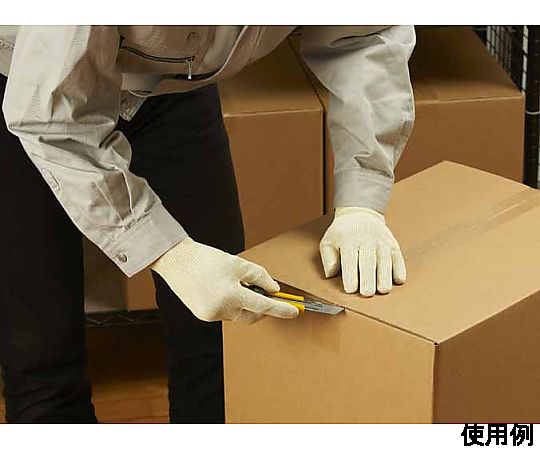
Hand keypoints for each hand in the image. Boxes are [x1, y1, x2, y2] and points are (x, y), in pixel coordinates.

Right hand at [151, 237, 298, 323]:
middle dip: (262, 307)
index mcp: (230, 296)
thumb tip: (273, 290)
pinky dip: (232, 304)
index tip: (295, 311)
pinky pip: (226, 313)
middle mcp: (220, 310)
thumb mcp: (238, 264)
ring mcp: (210, 316)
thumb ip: (260, 277)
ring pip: (239, 314)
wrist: (176, 260)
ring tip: (238, 284)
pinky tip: (224, 289)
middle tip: (267, 293)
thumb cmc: (207, 259)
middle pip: (252, 315)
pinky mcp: (203, 316)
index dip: (281, 309)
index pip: (264, 307)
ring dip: (246, 304)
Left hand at [319, 207, 405, 295]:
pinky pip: (397, 257)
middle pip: (368, 262)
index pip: (349, 260)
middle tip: (367, 293)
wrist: (360, 214)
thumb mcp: (328, 241)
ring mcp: (381, 242)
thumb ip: (328, 258)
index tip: (350, 289)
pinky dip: (399, 268)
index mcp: (348, 240)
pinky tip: (398, 280)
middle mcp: (366, 240)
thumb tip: (330, 274)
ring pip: (384, 260)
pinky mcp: (392, 244)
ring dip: (385, 276)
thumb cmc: (341, 233)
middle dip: (368, 278)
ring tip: (383, 290)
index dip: (350, 275)